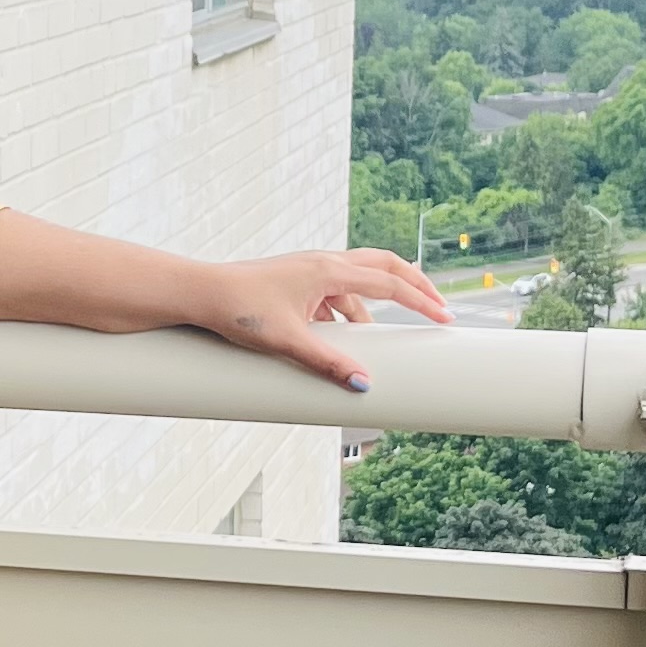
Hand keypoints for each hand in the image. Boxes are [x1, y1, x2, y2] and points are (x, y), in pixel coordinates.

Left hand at [198, 245, 455, 391]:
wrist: (200, 293)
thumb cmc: (239, 309)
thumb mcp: (288, 341)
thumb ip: (328, 362)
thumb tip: (363, 384)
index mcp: (329, 270)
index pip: (390, 283)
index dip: (421, 301)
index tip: (445, 318)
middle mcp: (324, 262)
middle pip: (384, 266)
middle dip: (414, 287)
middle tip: (438, 307)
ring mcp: (310, 269)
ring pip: (358, 282)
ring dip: (374, 306)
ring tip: (380, 342)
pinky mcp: (297, 280)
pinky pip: (334, 293)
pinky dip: (347, 311)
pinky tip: (341, 337)